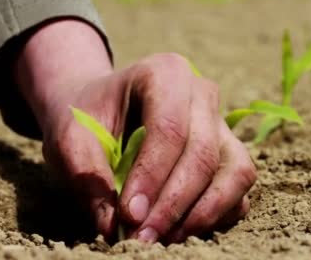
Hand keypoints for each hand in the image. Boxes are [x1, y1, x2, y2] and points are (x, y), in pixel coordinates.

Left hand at [13, 19, 256, 242]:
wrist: (103, 109)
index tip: (128, 217)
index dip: (152, 177)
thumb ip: (87, 176)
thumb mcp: (70, 137)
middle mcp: (202, 93)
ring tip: (166, 238)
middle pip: (203, 154)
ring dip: (205, 213)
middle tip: (142, 238)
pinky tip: (182, 228)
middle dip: (174, 204)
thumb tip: (111, 226)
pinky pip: (240, 187)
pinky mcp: (231, 151)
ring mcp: (222, 123)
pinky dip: (219, 213)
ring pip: (236, 171)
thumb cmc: (87, 118)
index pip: (169, 129)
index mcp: (165, 73)